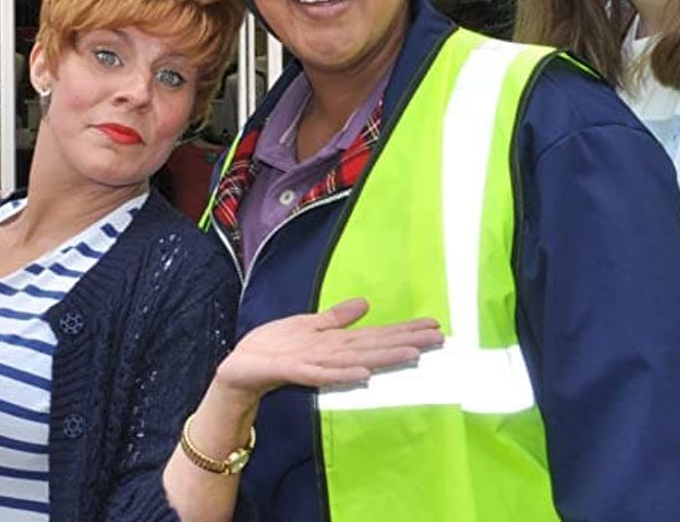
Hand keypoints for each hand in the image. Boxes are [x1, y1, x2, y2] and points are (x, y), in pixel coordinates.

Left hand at [215, 297, 441, 396]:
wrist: (241, 369)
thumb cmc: (274, 349)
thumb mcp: (307, 325)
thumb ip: (336, 318)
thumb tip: (365, 304)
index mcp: (336, 345)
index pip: (377, 336)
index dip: (405, 331)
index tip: (434, 326)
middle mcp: (333, 357)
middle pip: (375, 348)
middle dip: (406, 343)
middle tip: (438, 339)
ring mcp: (317, 366)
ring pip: (357, 361)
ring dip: (385, 359)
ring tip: (413, 354)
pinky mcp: (296, 372)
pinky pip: (323, 374)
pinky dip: (345, 375)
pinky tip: (365, 375)